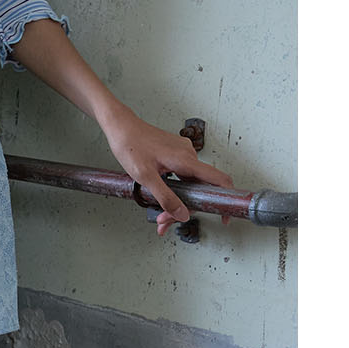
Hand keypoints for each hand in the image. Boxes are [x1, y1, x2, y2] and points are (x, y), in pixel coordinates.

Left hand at [102, 106, 237, 242]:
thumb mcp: (146, 177)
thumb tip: (182, 215)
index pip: (219, 179)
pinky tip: (161, 199)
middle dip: (184, 208)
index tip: (225, 215)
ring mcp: (182, 154)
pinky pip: (181, 176)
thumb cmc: (130, 146)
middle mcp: (188, 155)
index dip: (227, 198)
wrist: (121, 127)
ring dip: (177, 201)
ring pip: (188, 184)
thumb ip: (166, 198)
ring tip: (160, 216)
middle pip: (198, 188)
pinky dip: (174, 190)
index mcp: (186, 159)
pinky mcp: (175, 154)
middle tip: (165, 221)